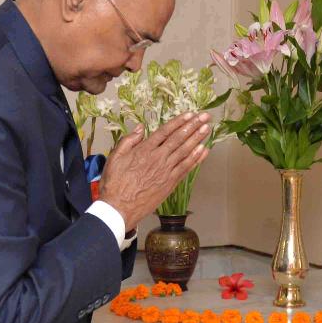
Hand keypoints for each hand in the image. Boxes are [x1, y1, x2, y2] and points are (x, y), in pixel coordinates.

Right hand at [98, 112, 210, 226]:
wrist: (119, 208)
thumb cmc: (114, 184)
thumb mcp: (115, 157)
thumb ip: (129, 141)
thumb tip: (140, 128)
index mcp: (144, 150)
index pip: (165, 131)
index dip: (179, 122)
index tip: (190, 114)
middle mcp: (158, 158)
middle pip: (179, 139)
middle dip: (193, 126)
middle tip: (205, 117)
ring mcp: (166, 171)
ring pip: (185, 151)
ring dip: (198, 139)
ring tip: (206, 128)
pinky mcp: (171, 183)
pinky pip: (186, 168)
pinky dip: (196, 159)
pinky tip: (204, 150)